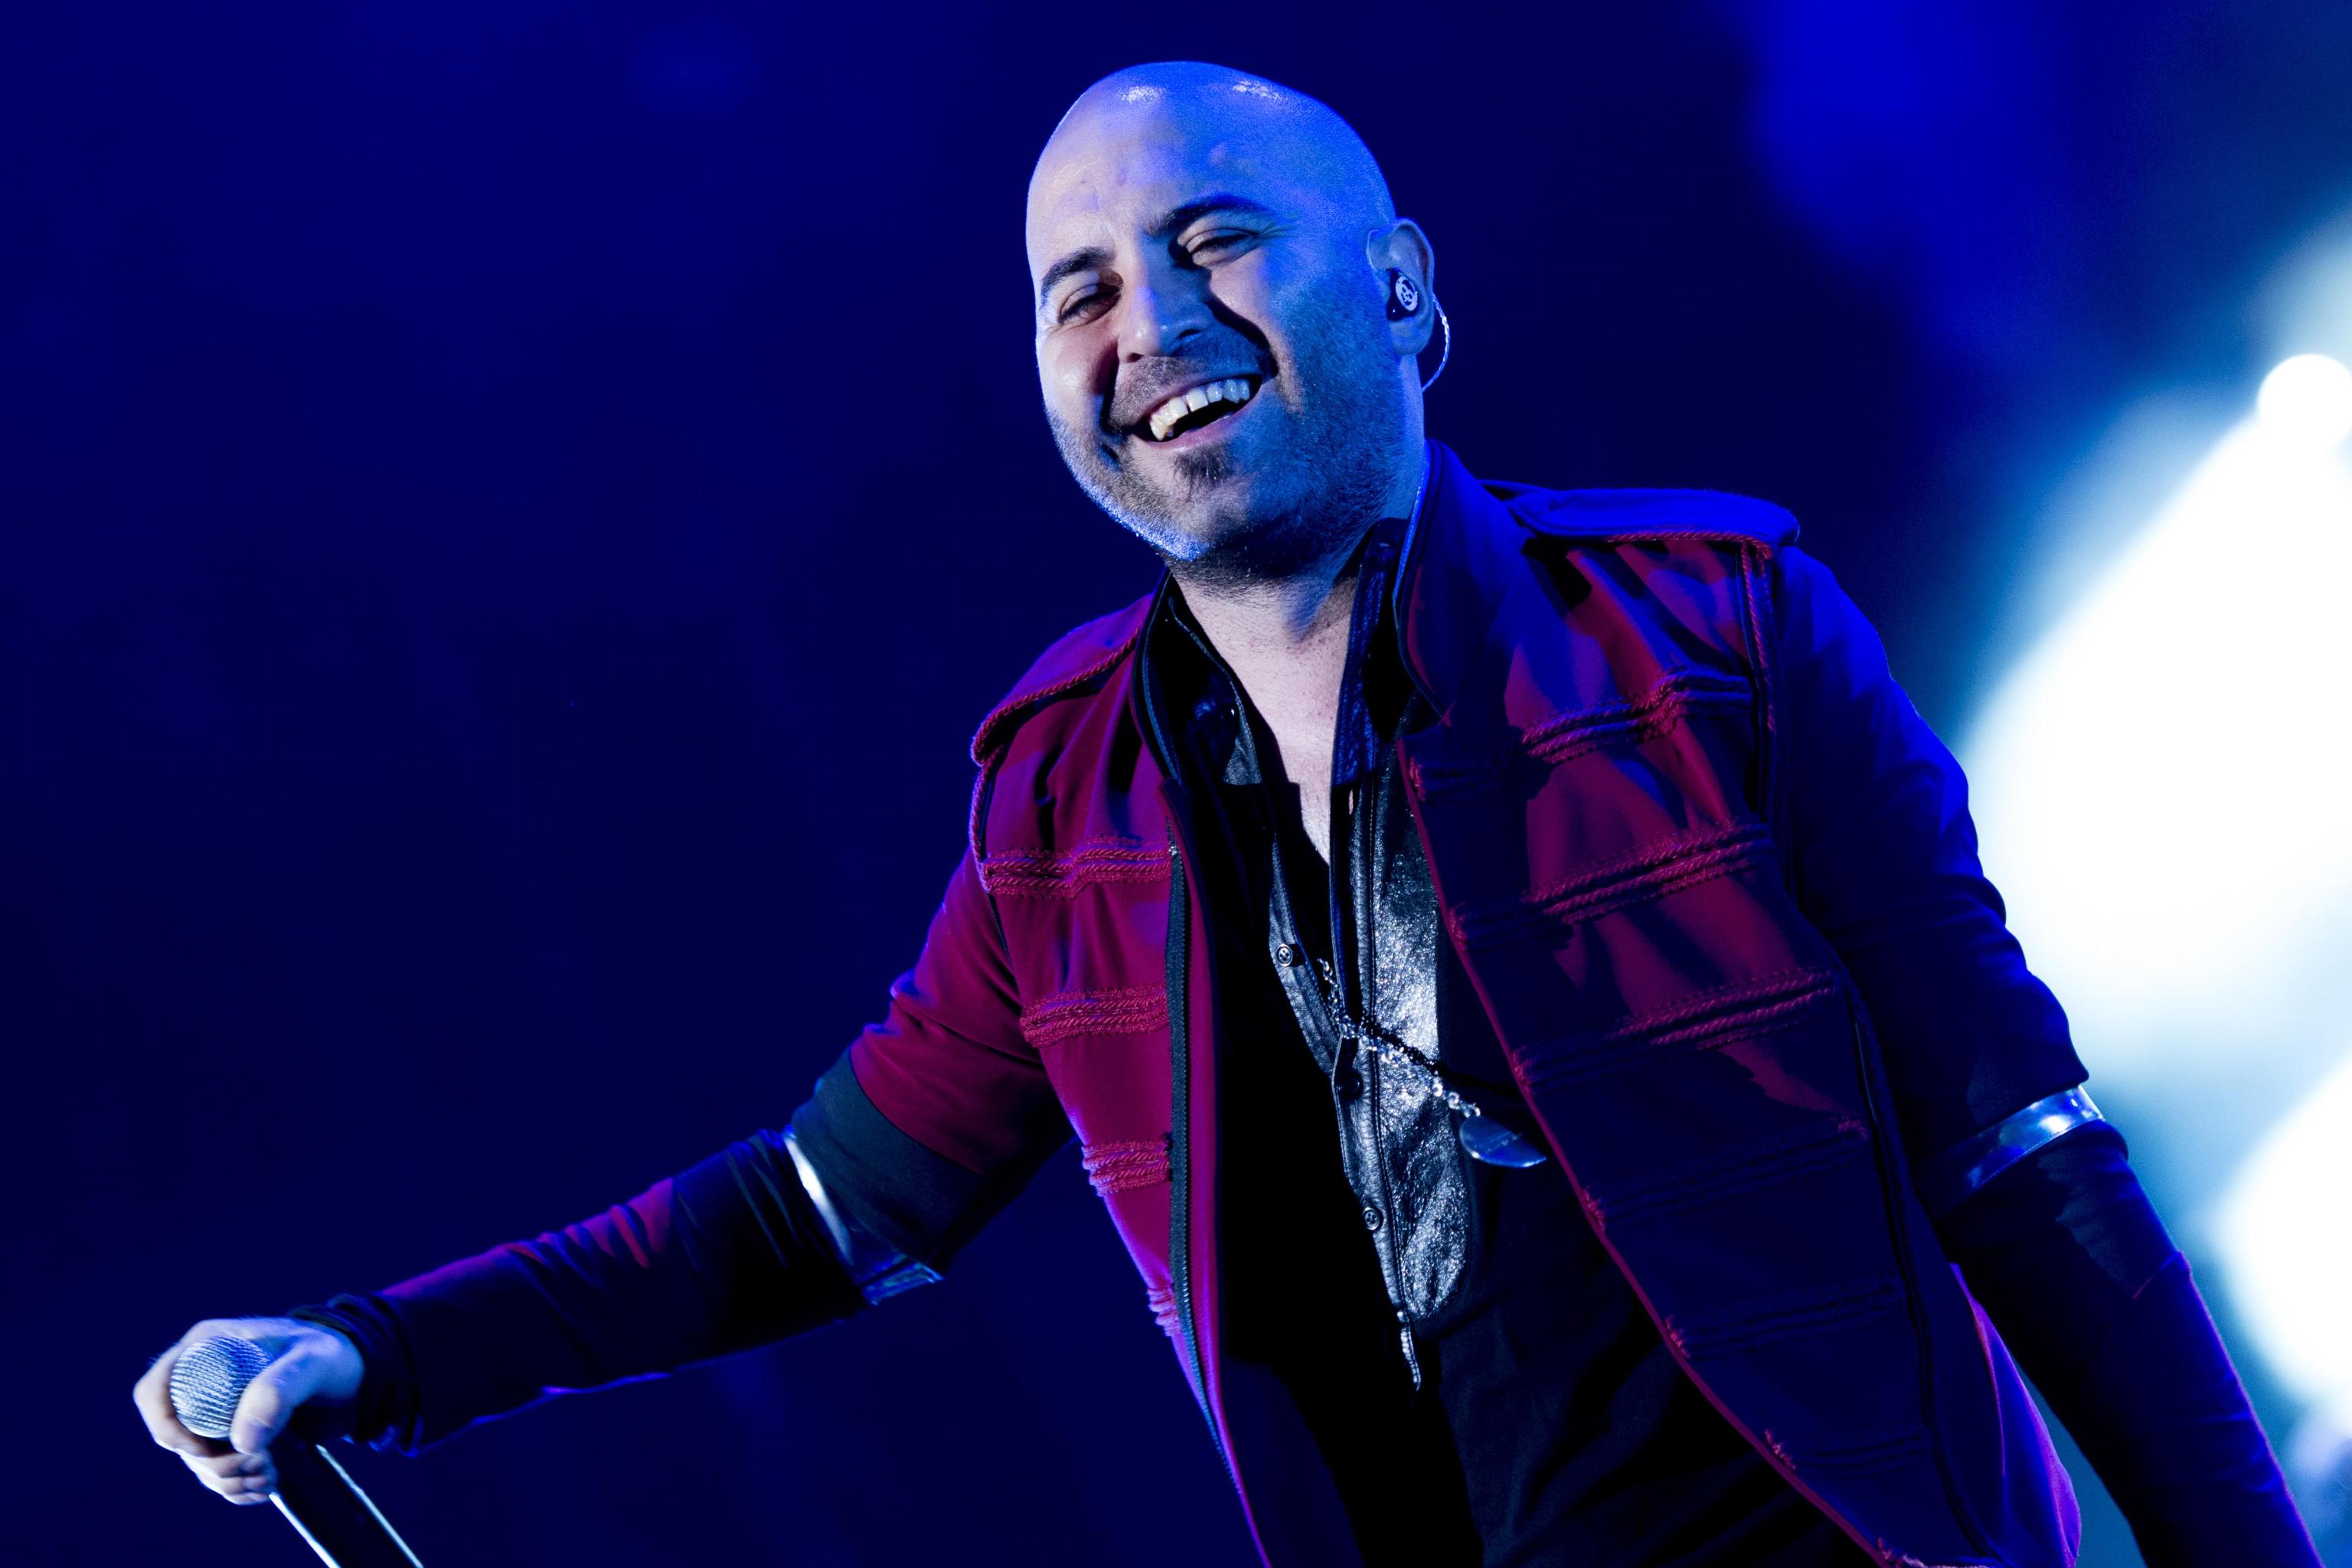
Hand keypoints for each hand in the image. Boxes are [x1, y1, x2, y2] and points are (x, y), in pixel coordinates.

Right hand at [133, 1317, 364, 1504]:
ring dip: (228, 1478)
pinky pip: (215, 1471)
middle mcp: (198, 1379)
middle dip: (210, 1462)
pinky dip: (237, 1486)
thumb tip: (243, 1442)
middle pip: (174, 1436)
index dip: (165, 1426)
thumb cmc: (329, 1354)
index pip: (153, 1391)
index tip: (202, 1449)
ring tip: (270, 1473)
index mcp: (204, 1348)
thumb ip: (279, 1390)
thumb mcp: (311, 1363)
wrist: (350, 1371)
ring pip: (195, 1460)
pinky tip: (268, 1483)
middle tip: (259, 1463)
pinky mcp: (227, 1434)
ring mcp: (210, 1409)